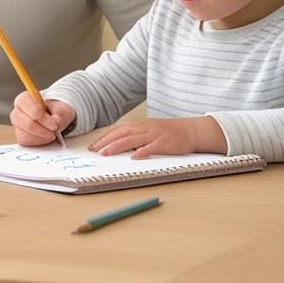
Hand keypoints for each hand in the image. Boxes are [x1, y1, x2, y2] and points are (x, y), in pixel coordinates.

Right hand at [9, 93, 75, 146]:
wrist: (53, 117)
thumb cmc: (54, 111)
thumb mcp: (60, 110)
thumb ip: (58, 115)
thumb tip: (55, 123)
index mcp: (24, 99)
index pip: (31, 110)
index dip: (44, 119)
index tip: (54, 125)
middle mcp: (17, 111)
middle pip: (27, 124)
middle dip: (43, 131)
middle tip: (53, 132)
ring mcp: (16, 124)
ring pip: (26, 135)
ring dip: (41, 137)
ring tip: (50, 134)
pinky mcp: (19, 135)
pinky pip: (26, 142)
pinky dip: (37, 142)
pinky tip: (44, 137)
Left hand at [87, 116, 227, 158]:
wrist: (191, 130)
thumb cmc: (168, 132)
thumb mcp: (149, 130)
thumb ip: (135, 136)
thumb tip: (118, 145)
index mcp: (139, 125)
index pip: (117, 131)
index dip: (104, 138)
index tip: (92, 146)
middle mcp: (144, 128)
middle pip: (121, 134)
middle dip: (106, 142)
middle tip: (94, 151)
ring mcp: (154, 135)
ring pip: (132, 140)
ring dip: (117, 146)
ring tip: (106, 153)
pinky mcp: (165, 143)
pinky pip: (152, 147)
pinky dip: (142, 151)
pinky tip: (134, 157)